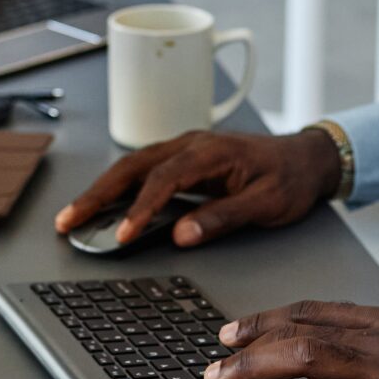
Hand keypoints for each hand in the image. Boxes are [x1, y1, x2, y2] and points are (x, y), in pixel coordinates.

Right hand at [53, 128, 340, 247]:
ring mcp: (186, 147)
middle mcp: (192, 144)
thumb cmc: (290, 179)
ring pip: (133, 165)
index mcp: (211, 152)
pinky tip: (105, 202)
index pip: (164, 179)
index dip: (139, 207)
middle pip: (134, 166)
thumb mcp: (266, 204)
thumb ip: (222, 217)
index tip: (122, 234)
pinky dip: (120, 185)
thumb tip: (181, 234)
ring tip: (75, 214)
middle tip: (69, 220)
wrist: (308, 157)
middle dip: (98, 194)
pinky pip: (145, 168)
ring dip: (102, 188)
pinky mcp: (186, 157)